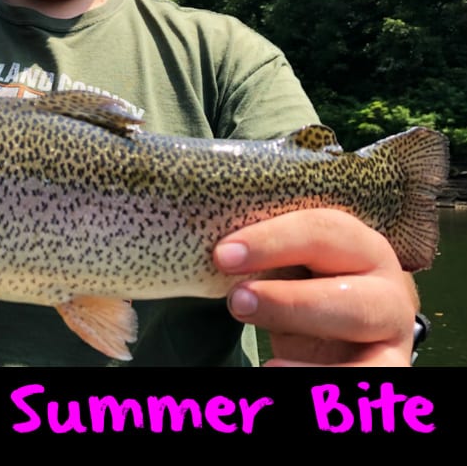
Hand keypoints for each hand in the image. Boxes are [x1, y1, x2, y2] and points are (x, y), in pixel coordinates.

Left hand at [214, 209, 417, 366]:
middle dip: (289, 301)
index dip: (271, 241)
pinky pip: (369, 378)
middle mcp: (386, 286)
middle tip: (237, 303)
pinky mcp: (389, 368)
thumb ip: (261, 253)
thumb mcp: (286, 262)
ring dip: (312, 346)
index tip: (223, 255)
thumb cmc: (301, 279)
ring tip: (267, 361)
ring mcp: (394, 332)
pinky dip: (323, 380)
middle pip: (347, 293)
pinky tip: (277, 372)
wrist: (335, 321)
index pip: (321, 231)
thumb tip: (215, 252)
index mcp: (357, 244)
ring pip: (362, 340)